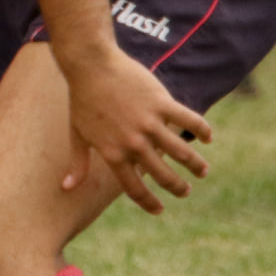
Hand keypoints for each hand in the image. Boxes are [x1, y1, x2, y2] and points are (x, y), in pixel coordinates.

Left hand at [62, 47, 212, 213]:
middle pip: (163, 175)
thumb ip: (78, 163)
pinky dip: (202, 130)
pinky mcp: (161, 102)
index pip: (134, 188)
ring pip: (181, 153)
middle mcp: (134, 142)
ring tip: (202, 171)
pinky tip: (208, 137)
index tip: (159, 210)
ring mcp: (149, 123)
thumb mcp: (77, 134)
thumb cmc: (82, 99)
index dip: (148, 202)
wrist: (90, 65)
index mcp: (113, 153)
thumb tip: (67, 187)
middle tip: (185, 191)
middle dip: (177, 188)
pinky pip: (189, 120)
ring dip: (196, 165)